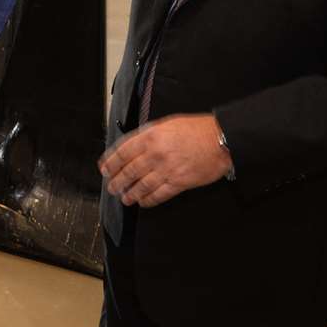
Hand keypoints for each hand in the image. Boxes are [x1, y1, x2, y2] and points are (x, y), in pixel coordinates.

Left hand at [99, 114, 231, 208]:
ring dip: (130, 193)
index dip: (111, 162)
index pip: (123, 152)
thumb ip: (149, 135)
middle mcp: (155, 153)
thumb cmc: (196, 129)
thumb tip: (134, 146)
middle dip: (117, 181)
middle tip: (112, 187)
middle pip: (129, 171)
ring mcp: (166, 169)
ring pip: (141, 185)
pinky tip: (143, 202)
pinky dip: (148, 200)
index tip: (104, 169)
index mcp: (150, 136)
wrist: (221, 139)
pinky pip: (159, 194)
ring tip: (124, 198)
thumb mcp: (167, 124)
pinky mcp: (179, 182)